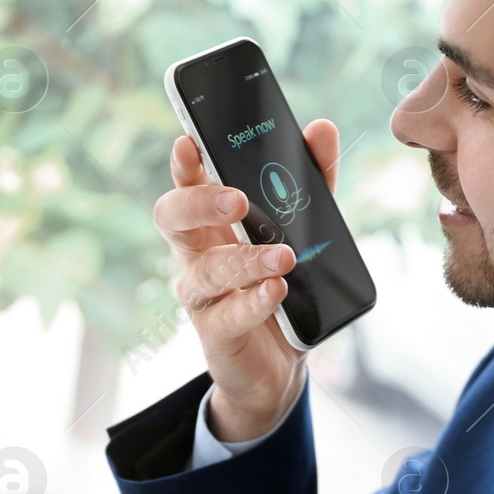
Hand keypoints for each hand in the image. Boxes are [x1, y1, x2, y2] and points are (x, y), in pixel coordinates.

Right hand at [152, 120, 340, 441]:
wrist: (279, 364)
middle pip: (172, 219)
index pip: (187, 184)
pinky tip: (277, 291)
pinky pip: (228, 316)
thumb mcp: (303, 230)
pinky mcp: (216, 334)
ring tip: (284, 256)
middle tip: (236, 201)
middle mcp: (197, 255)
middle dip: (199, 204)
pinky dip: (253, 302)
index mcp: (211, 223)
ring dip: (245, 259)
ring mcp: (202, 296)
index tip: (190, 142)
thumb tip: (321, 129)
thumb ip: (312, 182)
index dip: (184, 164)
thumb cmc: (283, 286)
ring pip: (206, 270)